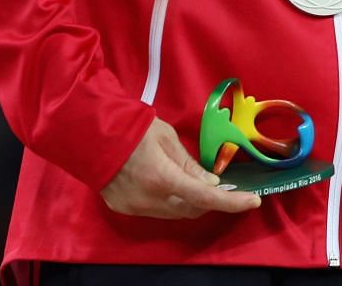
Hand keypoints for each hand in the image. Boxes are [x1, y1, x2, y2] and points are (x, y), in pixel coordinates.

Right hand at [100, 117, 261, 218]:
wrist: (89, 135)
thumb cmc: (132, 129)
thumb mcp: (168, 138)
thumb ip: (190, 164)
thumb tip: (211, 183)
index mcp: (162, 177)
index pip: (205, 197)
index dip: (232, 202)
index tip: (252, 201)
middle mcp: (148, 199)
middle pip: (192, 209)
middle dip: (212, 201)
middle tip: (226, 187)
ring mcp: (134, 207)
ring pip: (174, 213)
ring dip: (192, 202)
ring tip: (201, 184)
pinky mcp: (123, 208)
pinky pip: (156, 211)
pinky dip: (172, 202)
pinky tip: (175, 186)